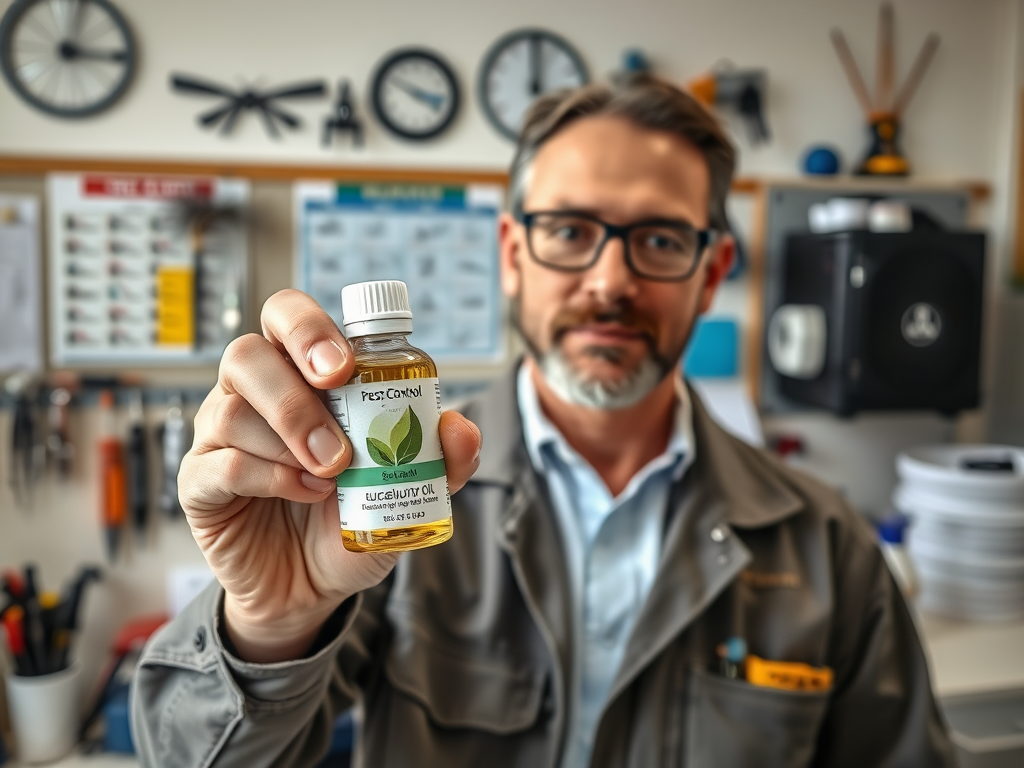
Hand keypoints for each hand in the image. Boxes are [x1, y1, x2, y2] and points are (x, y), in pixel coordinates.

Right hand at [179, 290, 481, 661]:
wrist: (315, 587)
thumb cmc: (353, 520)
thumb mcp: (408, 490)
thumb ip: (441, 459)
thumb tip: (459, 428)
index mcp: (299, 373)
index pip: (286, 317)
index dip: (308, 329)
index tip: (344, 369)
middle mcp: (252, 393)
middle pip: (246, 354)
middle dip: (295, 396)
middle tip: (339, 446)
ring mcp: (218, 436)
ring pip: (231, 410)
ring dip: (289, 444)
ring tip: (330, 479)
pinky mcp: (199, 483)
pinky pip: (220, 464)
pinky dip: (267, 478)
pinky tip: (304, 494)